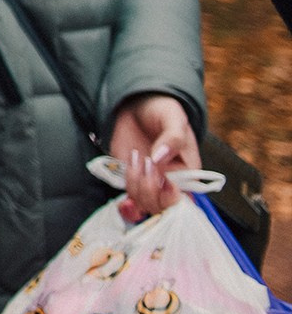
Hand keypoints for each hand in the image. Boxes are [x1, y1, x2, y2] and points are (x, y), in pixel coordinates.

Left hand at [109, 93, 199, 220]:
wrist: (138, 106)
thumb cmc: (163, 112)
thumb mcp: (173, 118)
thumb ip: (172, 138)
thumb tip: (159, 157)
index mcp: (188, 173)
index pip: (184, 200)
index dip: (170, 195)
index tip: (161, 176)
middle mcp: (170, 183)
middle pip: (162, 207)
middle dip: (149, 191)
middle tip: (144, 164)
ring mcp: (150, 182)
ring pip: (144, 204)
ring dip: (135, 186)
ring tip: (135, 158)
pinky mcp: (132, 179)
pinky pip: (128, 197)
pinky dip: (124, 191)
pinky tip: (126, 174)